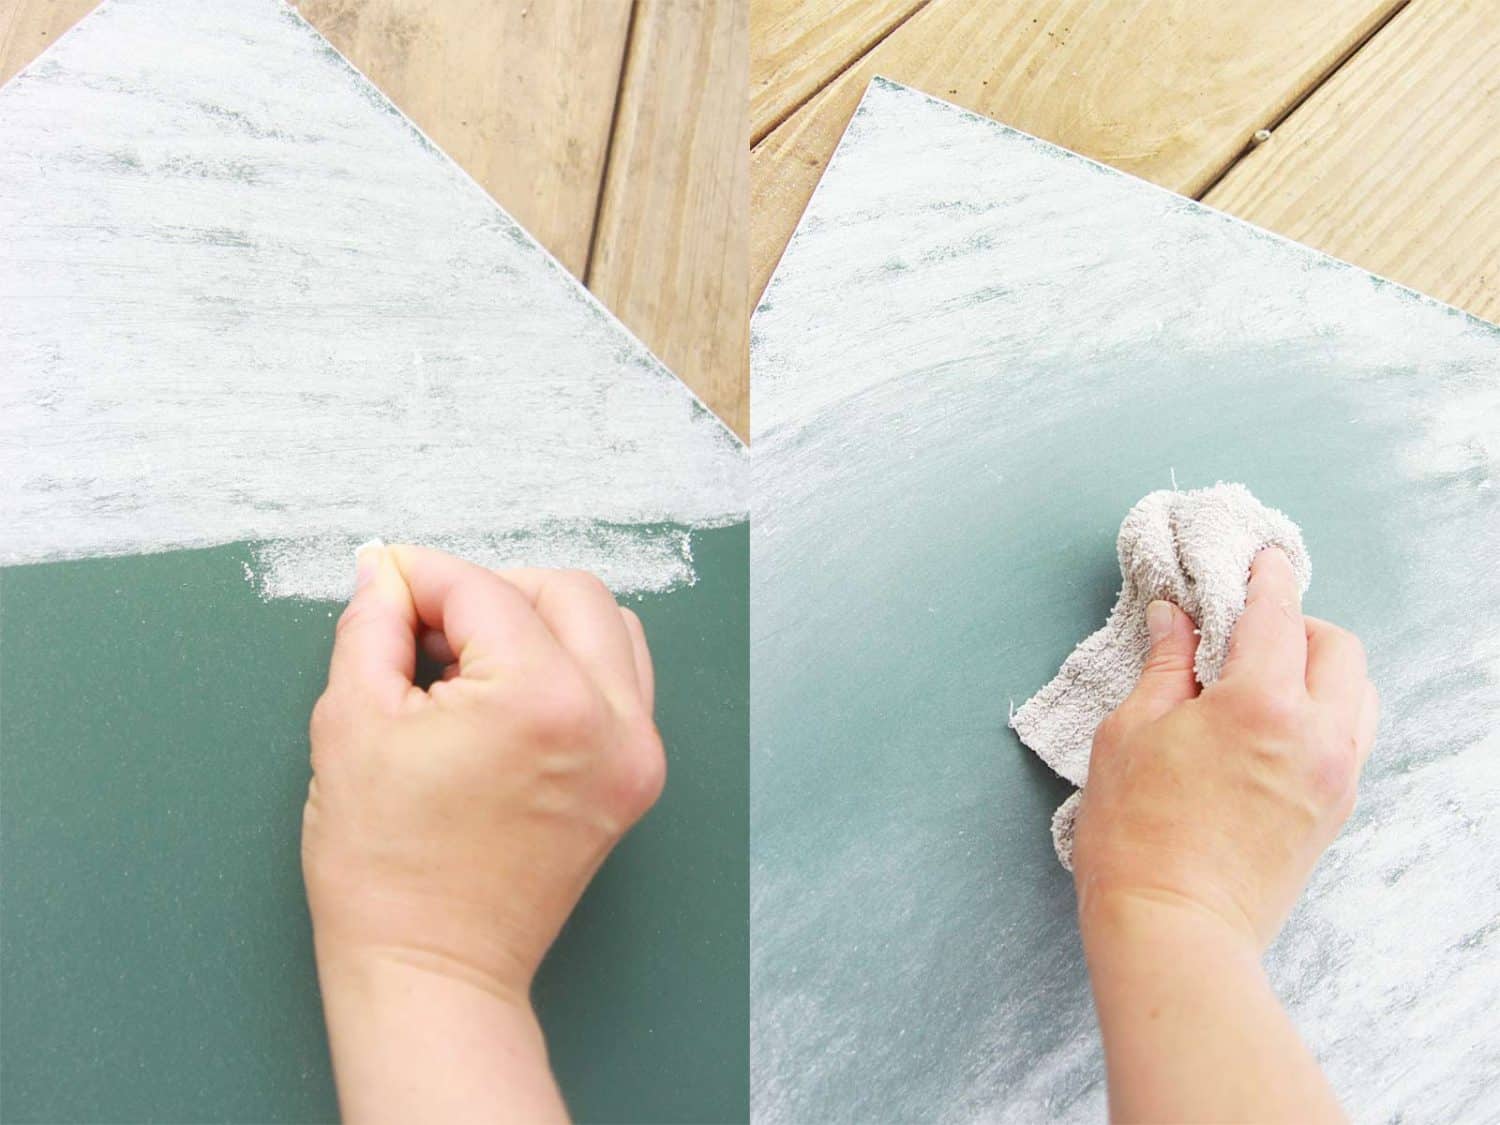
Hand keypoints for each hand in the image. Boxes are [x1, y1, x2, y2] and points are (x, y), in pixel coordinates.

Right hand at [302, 543, 663, 1122]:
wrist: (433, 970)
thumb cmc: (383, 868)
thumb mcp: (350, 724)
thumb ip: (372, 628)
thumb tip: (387, 575)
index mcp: (541, 700)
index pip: (484, 592)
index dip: (422, 580)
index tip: (388, 583)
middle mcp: (609, 719)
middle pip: (564, 593)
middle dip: (489, 592)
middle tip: (428, 626)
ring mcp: (635, 752)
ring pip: (608, 629)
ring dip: (540, 621)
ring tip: (472, 662)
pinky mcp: (637, 779)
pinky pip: (623, 683)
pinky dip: (574, 665)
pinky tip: (512, 694)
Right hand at [1073, 547, 1375, 1122]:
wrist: (1174, 928)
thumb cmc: (1136, 833)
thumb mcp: (1131, 732)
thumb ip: (1164, 666)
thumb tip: (1174, 617)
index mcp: (1260, 704)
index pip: (1276, 613)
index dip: (1264, 577)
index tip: (1258, 557)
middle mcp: (1316, 734)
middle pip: (1336, 647)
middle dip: (1297, 623)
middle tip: (1244, 629)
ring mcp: (1335, 776)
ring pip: (1357, 692)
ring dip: (1319, 667)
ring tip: (1263, 677)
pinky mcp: (1334, 811)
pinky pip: (1351, 737)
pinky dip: (1324, 711)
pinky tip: (1274, 724)